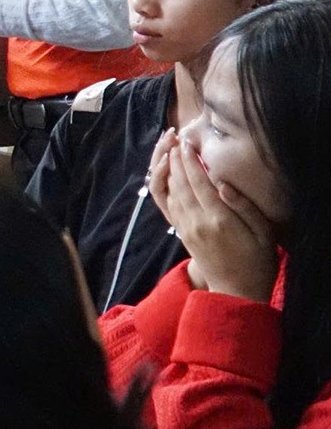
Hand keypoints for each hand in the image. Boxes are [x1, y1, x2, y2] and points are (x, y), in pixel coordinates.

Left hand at [156, 131, 279, 302]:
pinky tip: (167, 176)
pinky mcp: (181, 234)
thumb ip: (243, 206)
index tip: (187, 143)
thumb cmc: (257, 259)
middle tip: (173, 139)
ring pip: (170, 193)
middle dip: (175, 159)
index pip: (198, 182)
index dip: (190, 161)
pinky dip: (165, 188)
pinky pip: (168, 206)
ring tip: (168, 151)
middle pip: (180, 183)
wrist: (236, 289)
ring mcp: (186, 228)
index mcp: (218, 219)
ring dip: (168, 170)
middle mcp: (196, 222)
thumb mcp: (262, 232)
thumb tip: (221, 183)